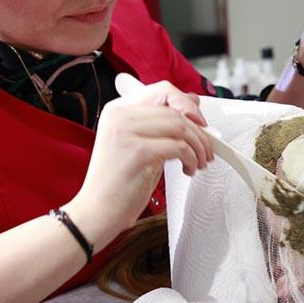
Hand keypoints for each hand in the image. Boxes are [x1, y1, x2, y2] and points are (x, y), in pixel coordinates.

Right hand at [66, 80, 213, 250]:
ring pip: (180, 126)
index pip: (162, 90)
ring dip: (198, 146)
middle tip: (206, 148)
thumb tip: (191, 104)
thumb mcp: (137, 143)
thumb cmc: (117, 182)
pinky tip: (189, 169)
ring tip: (198, 161)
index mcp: (117, 110)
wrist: (97, 212)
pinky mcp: (138, 152)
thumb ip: (159, 123)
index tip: (199, 121)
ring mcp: (127, 132)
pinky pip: (179, 147)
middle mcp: (119, 116)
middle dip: (199, 130)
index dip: (187, 103)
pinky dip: (192, 159)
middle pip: (175, 109)